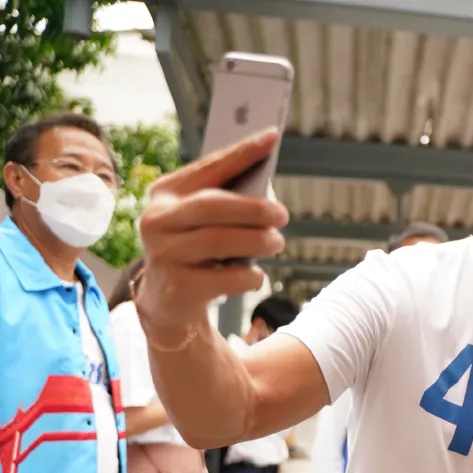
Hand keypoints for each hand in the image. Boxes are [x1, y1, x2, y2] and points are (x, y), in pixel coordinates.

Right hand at [136, 129, 289, 343]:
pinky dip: (249, 275)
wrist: (170, 302)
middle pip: (211, 205)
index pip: (207, 167)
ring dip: (257, 240)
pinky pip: (226, 278)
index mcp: (164, 193)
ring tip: (276, 242)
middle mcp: (156, 220)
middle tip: (283, 214)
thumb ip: (227, 199)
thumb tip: (267, 180)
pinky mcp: (177, 287)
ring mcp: (163, 255)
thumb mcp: (204, 221)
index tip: (272, 136)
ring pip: (218, 241)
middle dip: (253, 208)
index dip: (241, 152)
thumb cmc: (198, 250)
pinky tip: (254, 274)